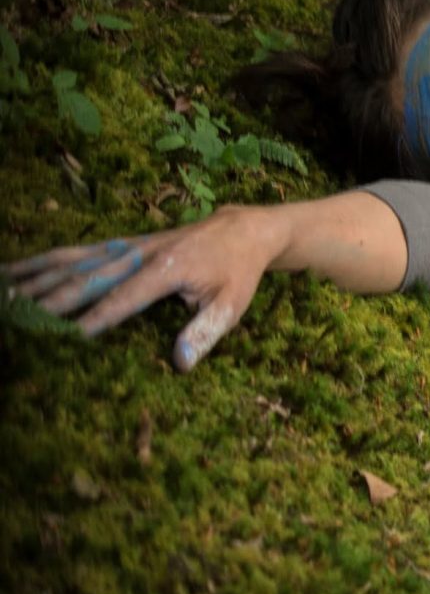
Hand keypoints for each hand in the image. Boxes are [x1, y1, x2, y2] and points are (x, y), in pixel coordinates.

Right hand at [6, 207, 286, 370]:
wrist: (242, 230)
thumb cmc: (238, 272)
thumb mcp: (233, 304)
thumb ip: (206, 332)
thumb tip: (181, 363)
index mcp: (168, 269)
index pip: (125, 298)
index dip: (97, 317)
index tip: (68, 336)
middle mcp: (140, 253)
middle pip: (89, 277)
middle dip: (54, 298)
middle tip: (22, 317)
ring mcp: (128, 246)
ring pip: (75, 260)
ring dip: (39, 275)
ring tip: (6, 291)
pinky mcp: (121, 244)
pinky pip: (78, 252)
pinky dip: (45, 261)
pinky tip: (17, 270)